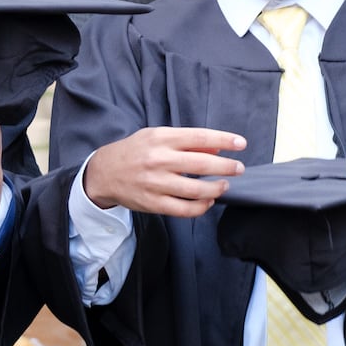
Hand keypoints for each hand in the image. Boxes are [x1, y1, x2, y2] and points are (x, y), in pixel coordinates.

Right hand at [82, 127, 246, 217]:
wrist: (104, 172)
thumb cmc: (135, 151)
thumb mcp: (156, 136)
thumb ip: (186, 142)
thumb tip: (216, 149)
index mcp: (161, 139)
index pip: (200, 138)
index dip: (224, 141)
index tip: (241, 144)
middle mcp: (159, 160)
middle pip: (202, 165)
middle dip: (226, 167)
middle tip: (239, 168)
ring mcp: (155, 183)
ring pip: (195, 190)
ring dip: (216, 189)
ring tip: (224, 185)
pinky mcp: (152, 203)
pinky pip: (183, 209)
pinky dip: (201, 207)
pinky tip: (208, 201)